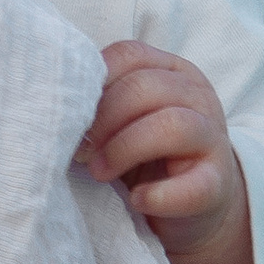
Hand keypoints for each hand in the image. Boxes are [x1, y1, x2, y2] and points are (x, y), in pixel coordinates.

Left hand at [84, 40, 254, 263]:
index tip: (72, 117)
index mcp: (171, 71)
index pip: (128, 55)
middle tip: (80, 152)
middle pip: (146, 87)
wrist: (193, 208)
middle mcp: (197, 96)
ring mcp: (213, 139)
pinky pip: (194, 185)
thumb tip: (45, 102)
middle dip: (103, 120)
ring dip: (124, 149)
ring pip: (172, 125)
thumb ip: (98, 103)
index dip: (94, 84)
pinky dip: (158, 195)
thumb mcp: (121, 121)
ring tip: (99, 173)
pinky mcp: (218, 185)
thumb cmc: (144, 156)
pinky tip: (136, 200)